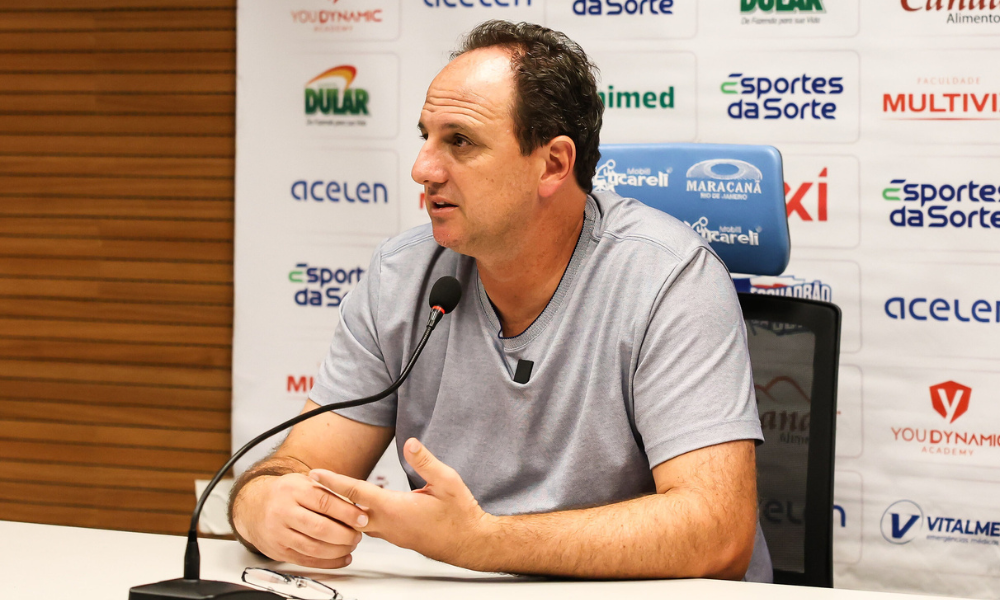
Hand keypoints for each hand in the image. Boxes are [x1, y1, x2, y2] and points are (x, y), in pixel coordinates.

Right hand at [232, 472, 369, 568]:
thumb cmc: (285, 493)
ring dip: (338, 550)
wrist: (253, 506)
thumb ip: (327, 491)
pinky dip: (327, 562)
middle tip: (358, 535)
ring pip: (314, 547)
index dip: (347, 512)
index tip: (362, 518)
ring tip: (351, 546)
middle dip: (344, 534)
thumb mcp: (303, 482)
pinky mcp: (278, 551)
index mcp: (293, 490)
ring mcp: (279, 533)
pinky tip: (341, 558)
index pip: (325, 502)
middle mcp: (283, 511)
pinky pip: (306, 560)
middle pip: (320, 528)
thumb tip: (356, 505)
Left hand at [310, 438, 496, 568]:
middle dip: (328, 495)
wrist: (469, 542)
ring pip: (356, 520)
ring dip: (341, 506)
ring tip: (327, 492)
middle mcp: (388, 524)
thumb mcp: (447, 481)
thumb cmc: (460, 515)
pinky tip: (355, 508)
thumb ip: (426, 462)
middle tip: (310, 481)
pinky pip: (368, 526)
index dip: (334, 481)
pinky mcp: (396, 536)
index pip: (356, 493)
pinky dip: (356, 515)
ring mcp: (391, 533)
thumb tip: (410, 443)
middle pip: (348, 509)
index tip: (315, 474)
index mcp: (396, 509)